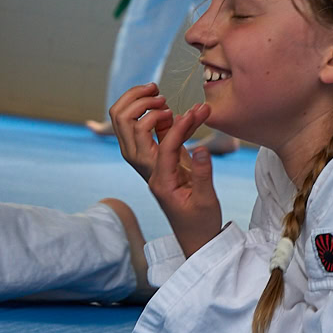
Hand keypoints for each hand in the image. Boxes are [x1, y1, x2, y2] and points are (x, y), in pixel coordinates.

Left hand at [109, 84, 223, 252]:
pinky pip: (144, 133)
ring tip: (163, 98)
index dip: (182, 125)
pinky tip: (170, 113)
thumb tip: (201, 148)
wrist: (194, 237)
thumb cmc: (201, 222)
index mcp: (160, 180)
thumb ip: (202, 174)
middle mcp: (147, 169)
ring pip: (127, 127)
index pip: (164, 144)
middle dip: (141, 104)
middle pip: (126, 126)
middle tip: (163, 95)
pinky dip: (153, 118)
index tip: (201, 111)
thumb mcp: (206, 200)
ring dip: (140, 107)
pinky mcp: (156, 161)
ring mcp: (148, 165)